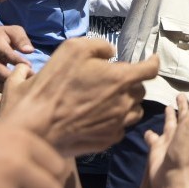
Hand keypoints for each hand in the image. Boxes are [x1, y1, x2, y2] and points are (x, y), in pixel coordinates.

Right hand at [0, 25, 33, 85]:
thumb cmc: (5, 35)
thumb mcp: (14, 31)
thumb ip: (21, 40)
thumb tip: (30, 50)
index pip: (4, 53)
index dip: (16, 60)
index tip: (29, 66)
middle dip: (12, 76)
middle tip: (28, 80)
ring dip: (9, 85)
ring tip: (25, 87)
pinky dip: (5, 89)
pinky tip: (18, 93)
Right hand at [0, 38, 157, 155]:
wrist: (35, 126)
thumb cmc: (52, 84)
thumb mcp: (73, 49)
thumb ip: (99, 46)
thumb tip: (111, 53)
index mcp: (121, 79)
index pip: (150, 69)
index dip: (153, 62)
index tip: (152, 59)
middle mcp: (124, 103)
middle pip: (140, 91)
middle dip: (131, 83)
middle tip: (112, 81)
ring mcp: (117, 124)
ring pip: (134, 111)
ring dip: (127, 103)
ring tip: (109, 100)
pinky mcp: (107, 140)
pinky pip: (120, 128)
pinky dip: (115, 121)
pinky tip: (100, 117)